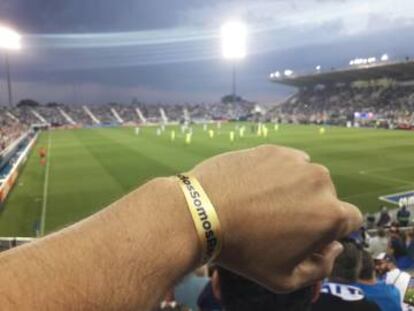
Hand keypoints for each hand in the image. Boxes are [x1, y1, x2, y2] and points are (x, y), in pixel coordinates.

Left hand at [190, 144, 361, 291]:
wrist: (201, 213)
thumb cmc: (242, 251)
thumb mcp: (284, 279)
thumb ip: (321, 268)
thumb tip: (334, 247)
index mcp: (330, 215)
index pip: (351, 219)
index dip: (331, 229)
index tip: (310, 234)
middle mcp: (320, 182)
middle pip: (326, 197)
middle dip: (311, 208)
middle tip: (279, 220)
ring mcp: (296, 161)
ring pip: (306, 177)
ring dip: (294, 189)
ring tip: (263, 203)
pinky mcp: (274, 150)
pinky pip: (286, 163)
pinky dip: (276, 173)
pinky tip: (253, 187)